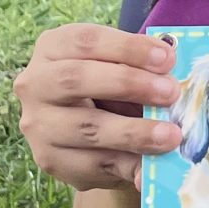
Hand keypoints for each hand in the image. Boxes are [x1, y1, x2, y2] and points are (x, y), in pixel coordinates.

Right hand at [14, 24, 182, 191]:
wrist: (88, 136)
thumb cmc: (108, 87)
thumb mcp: (117, 67)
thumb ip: (140, 66)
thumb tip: (173, 70)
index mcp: (53, 47)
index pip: (86, 41)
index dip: (128, 48)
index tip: (167, 59)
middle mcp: (35, 83)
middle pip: (75, 79)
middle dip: (128, 84)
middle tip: (171, 93)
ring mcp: (38, 124)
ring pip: (86, 128)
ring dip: (134, 132)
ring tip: (171, 135)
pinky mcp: (50, 160)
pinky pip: (92, 164)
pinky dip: (127, 165)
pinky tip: (150, 167)